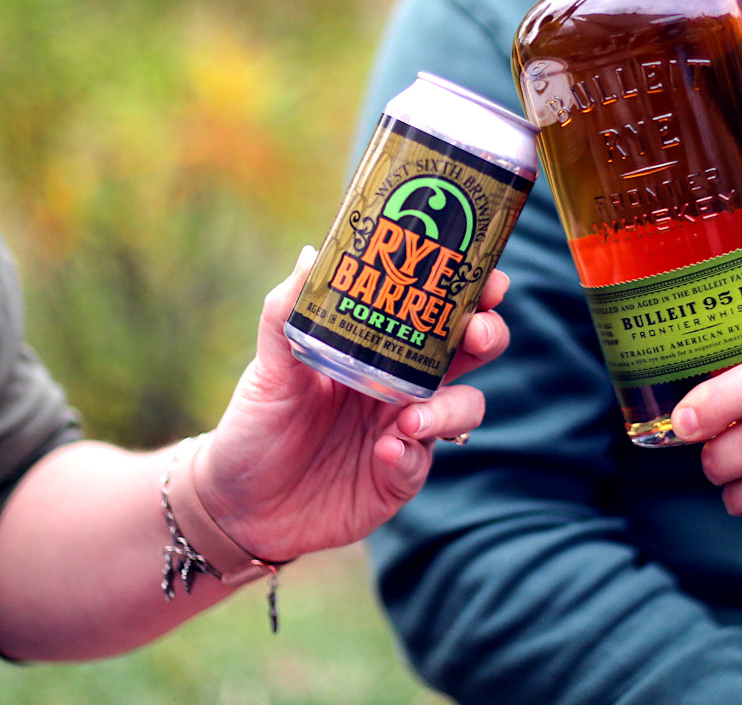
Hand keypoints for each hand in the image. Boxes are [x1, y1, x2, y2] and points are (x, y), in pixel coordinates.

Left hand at [191, 248, 507, 561]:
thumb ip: (285, 314)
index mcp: (380, 348)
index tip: (487, 278)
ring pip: (464, 408)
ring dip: (450, 408)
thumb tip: (309, 255)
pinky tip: (384, 453)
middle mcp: (403, 384)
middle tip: (478, 334)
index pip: (437, 311)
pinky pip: (422, 463)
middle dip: (488, 336)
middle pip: (470, 353)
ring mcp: (406, 432)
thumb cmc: (257, 425)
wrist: (238, 502)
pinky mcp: (398, 478)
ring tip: (411, 420)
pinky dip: (410, 456)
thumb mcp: (267, 368)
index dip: (470, 293)